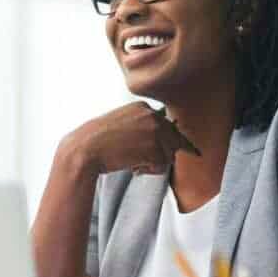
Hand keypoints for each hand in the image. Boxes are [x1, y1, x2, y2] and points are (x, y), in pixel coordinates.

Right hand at [63, 101, 200, 175]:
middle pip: (174, 138)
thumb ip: (141, 124)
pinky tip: (134, 168)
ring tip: (133, 163)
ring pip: (169, 153)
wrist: (84, 149)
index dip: (171, 139)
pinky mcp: (155, 147)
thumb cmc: (98, 140)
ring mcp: (155, 130)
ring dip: (154, 164)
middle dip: (165, 153)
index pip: (167, 123)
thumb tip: (166, 129)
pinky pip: (163, 165)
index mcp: (143, 106)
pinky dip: (150, 171)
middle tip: (153, 159)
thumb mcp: (121, 123)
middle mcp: (152, 115)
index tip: (193, 149)